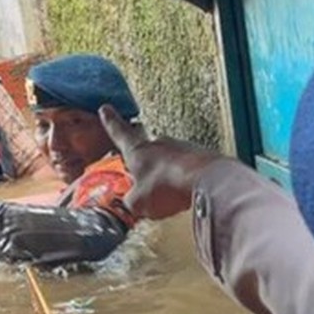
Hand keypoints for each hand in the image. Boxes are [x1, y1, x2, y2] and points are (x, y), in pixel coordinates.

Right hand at [98, 106, 221, 219]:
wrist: (207, 182)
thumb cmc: (168, 186)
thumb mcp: (138, 202)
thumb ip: (131, 201)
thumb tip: (132, 203)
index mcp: (138, 150)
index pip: (120, 133)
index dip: (111, 123)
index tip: (106, 110)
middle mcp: (159, 144)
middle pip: (148, 146)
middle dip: (145, 157)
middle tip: (141, 168)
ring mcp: (183, 148)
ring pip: (170, 158)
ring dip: (167, 171)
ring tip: (168, 190)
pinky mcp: (203, 158)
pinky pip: (190, 168)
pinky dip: (186, 179)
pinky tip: (187, 192)